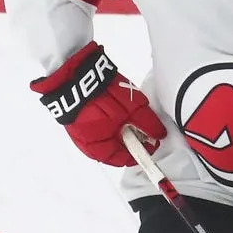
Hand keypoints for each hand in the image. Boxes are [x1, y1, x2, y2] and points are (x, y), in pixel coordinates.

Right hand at [30, 41, 165, 165]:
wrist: (73, 72)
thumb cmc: (101, 94)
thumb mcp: (132, 109)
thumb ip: (148, 125)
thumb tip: (159, 135)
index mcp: (99, 149)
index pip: (125, 160)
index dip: (142, 151)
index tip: (153, 141)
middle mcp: (86, 145)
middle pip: (115, 149)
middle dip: (131, 139)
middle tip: (143, 126)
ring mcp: (79, 132)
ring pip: (106, 137)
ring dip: (120, 129)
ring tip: (130, 115)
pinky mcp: (76, 119)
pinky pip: (97, 126)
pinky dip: (109, 122)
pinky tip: (116, 110)